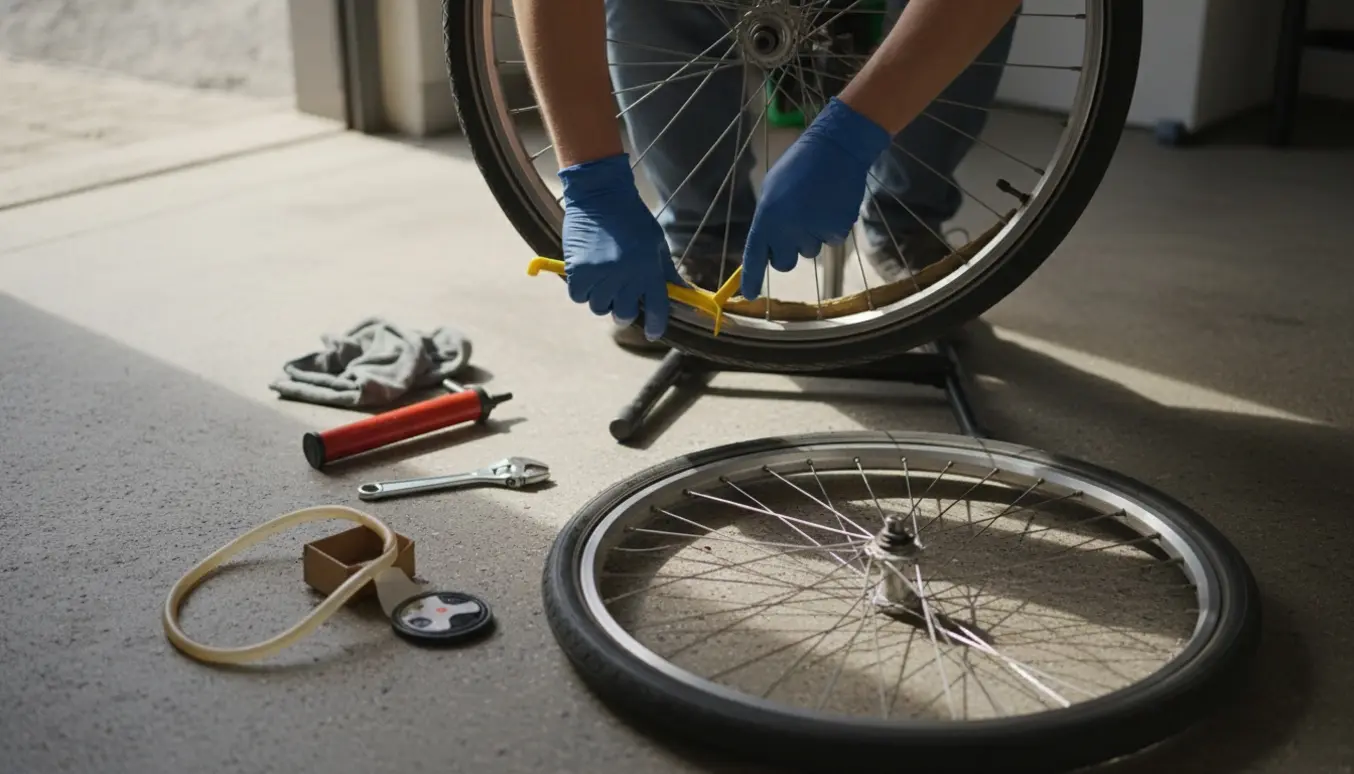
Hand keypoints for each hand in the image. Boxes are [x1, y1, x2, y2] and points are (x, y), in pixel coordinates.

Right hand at [559, 153, 684, 339]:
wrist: (600, 194)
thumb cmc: (632, 218)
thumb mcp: (656, 243)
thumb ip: (667, 272)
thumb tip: (685, 293)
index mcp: (649, 269)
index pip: (656, 309)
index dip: (655, 325)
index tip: (653, 333)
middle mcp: (626, 276)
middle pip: (624, 314)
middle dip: (624, 311)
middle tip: (621, 298)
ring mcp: (601, 275)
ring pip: (599, 307)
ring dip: (602, 299)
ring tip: (603, 280)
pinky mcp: (579, 271)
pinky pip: (579, 297)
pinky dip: (583, 290)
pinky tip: (588, 275)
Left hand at [740, 97, 891, 299]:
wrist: (836, 149)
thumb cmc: (800, 165)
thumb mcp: (772, 190)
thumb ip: (768, 219)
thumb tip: (769, 245)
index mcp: (767, 217)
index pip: (754, 255)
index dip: (751, 278)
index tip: (748, 295)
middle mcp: (788, 229)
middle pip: (784, 263)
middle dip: (787, 252)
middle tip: (794, 229)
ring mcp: (813, 231)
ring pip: (809, 250)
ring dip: (811, 235)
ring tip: (815, 205)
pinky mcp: (837, 230)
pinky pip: (830, 240)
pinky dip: (831, 227)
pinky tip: (831, 204)